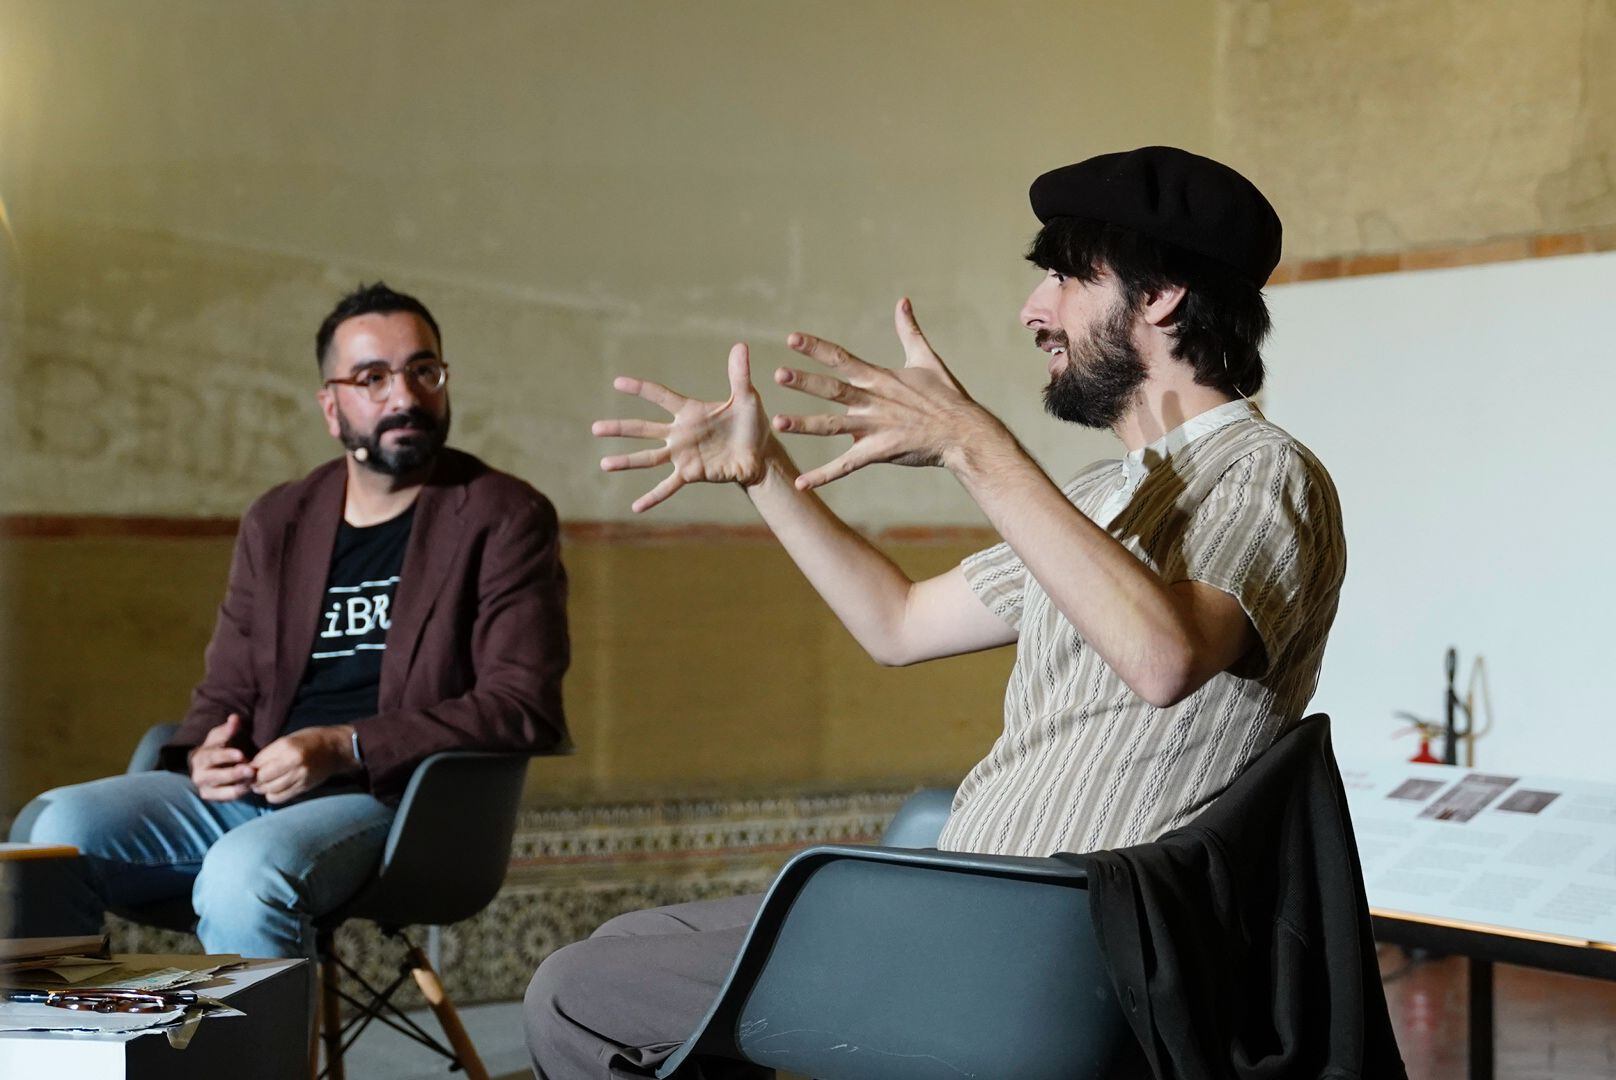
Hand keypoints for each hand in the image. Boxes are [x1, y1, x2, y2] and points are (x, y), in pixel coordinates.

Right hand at [189, 713, 254, 801]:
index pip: (212, 756)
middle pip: (216, 776)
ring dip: (238, 785)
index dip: (226, 755)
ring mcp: (204, 787)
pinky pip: (226, 797)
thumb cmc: (217, 748)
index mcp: (200, 757)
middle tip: (251, 770)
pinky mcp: (211, 797)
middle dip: (234, 774)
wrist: (207, 766)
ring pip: (221, 789)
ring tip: (253, 779)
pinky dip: (238, 793)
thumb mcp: (220, 736)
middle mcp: (199, 774)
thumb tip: (234, 718)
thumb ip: (227, 729)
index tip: (241, 755)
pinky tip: (250, 787)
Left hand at [249, 725, 356, 804]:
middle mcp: (293, 762)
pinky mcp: (304, 787)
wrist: (336, 748)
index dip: (249, 767)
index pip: (258, 762)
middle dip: (254, 779)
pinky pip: (280, 797)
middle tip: (253, 778)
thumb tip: (250, 768)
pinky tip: (274, 789)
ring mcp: (300, 776)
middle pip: (262, 778)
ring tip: (263, 783)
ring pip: (270, 790)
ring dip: (263, 788)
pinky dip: (273, 795)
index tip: (248, 768)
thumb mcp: (288, 739)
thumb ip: (270, 753)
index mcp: (287, 747)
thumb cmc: (310, 739)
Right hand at [593, 343, 772, 511]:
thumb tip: (740, 345)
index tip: (618, 382)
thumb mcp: (747, 398)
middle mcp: (681, 433)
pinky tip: (636, 508)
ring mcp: (683, 455)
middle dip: (620, 428)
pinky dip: (653, 497)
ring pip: (649, 457)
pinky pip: (668, 486)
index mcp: (690, 412)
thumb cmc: (751, 424)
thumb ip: (739, 374)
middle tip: (595, 428)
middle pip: (644, 428)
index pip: (660, 396)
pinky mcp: (691, 473)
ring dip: (627, 461)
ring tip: (604, 464)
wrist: (760, 455)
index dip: (640, 389)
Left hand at [772, 298, 988, 489]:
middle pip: (833, 389)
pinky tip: (800, 483)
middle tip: (777, 374)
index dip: (816, 348)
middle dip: (805, 381)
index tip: (791, 338)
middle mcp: (873, 401)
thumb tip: (903, 301)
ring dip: (805, 426)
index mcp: (879, 378)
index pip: (841, 358)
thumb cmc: (947, 396)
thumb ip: (909, 331)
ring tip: (777, 423)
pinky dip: (823, 476)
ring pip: (833, 426)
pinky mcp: (880, 451)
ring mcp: (875, 427)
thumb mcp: (926, 359)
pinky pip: (846, 466)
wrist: (964, 433)